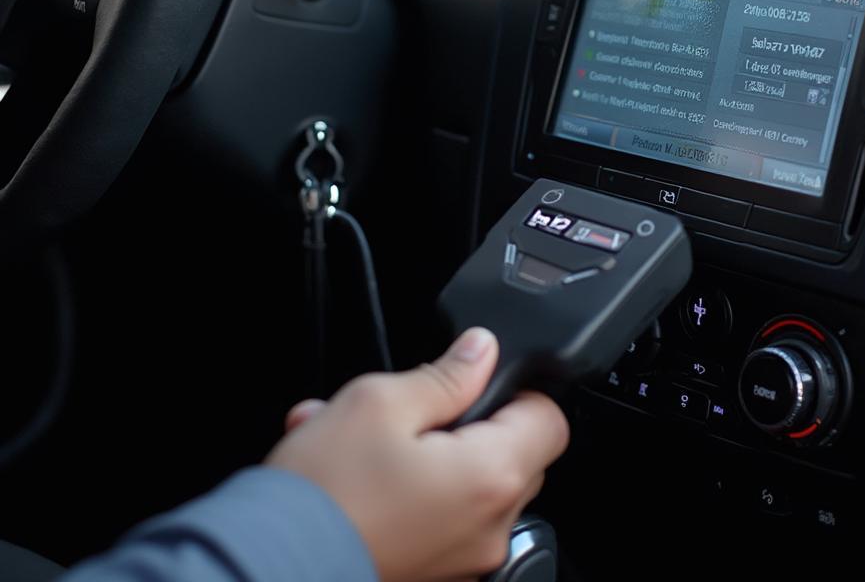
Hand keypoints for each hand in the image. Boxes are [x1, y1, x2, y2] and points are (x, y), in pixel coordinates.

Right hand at [267, 328, 569, 581]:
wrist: (269, 566)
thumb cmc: (325, 491)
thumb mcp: (381, 401)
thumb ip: (446, 374)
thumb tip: (482, 351)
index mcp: (491, 476)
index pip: (550, 418)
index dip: (516, 389)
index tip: (477, 380)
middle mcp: (490, 526)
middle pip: (513, 453)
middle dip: (467, 422)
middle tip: (410, 409)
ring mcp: (463, 559)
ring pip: (467, 483)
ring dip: (427, 455)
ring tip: (363, 440)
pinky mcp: (434, 575)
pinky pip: (439, 517)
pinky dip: (410, 491)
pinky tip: (358, 473)